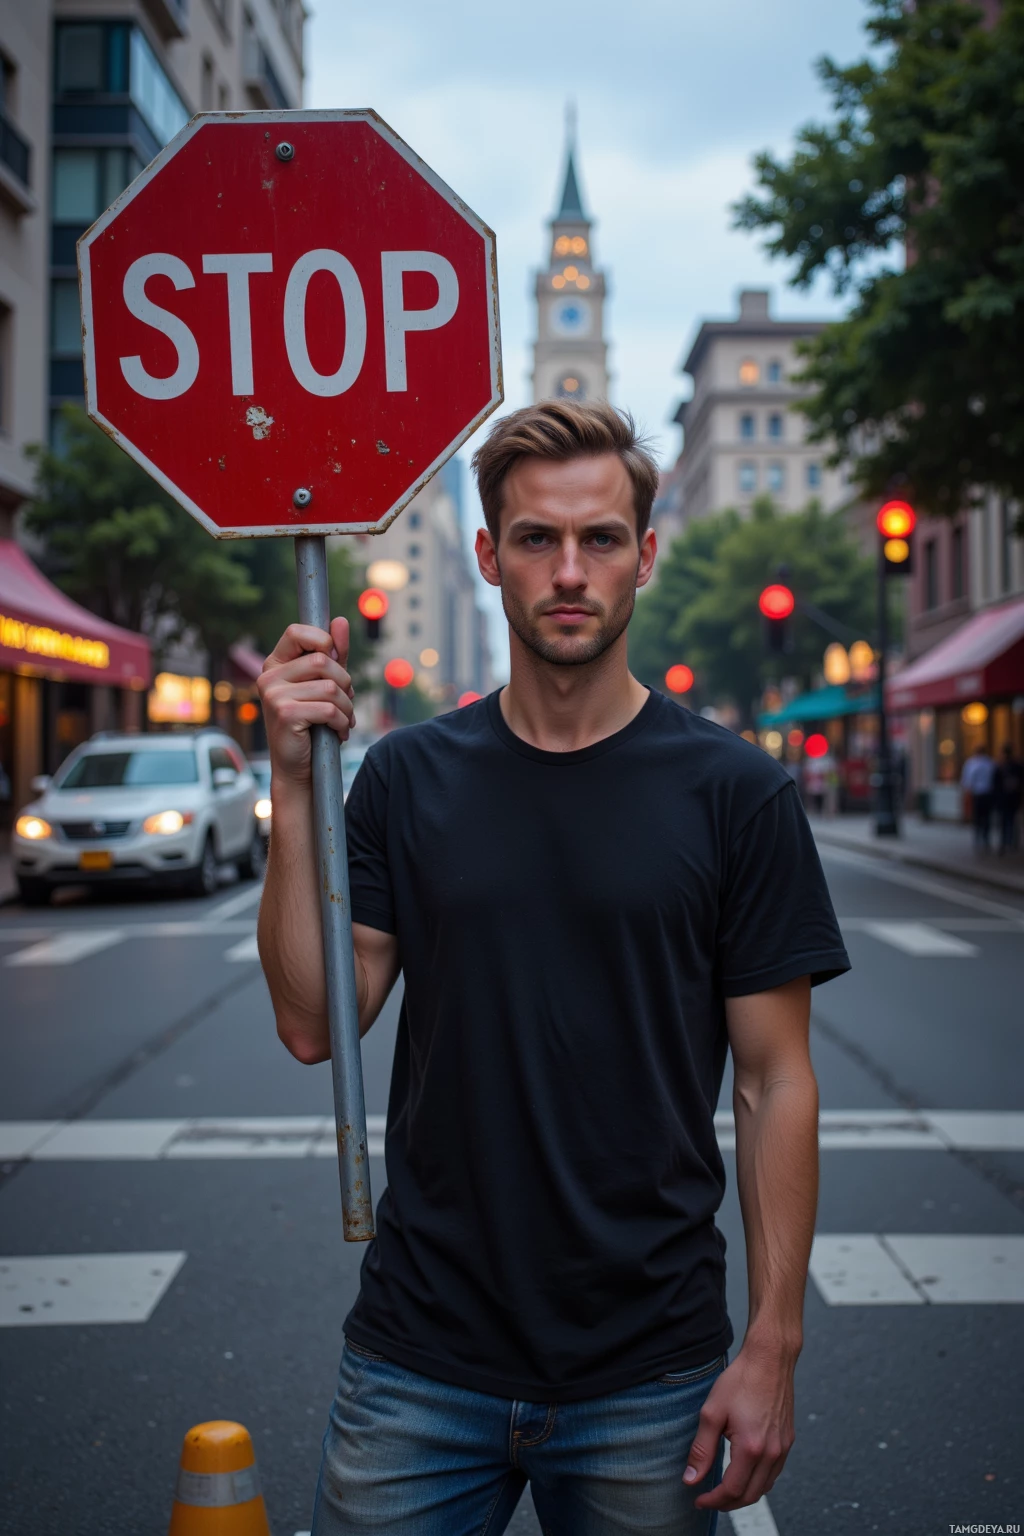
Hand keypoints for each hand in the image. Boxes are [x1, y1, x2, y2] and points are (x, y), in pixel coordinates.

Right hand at [257, 618, 354, 787]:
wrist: (298, 768)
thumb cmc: (312, 724)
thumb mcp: (325, 685)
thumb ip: (333, 654)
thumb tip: (340, 620)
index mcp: (275, 665)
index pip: (297, 632)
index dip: (323, 640)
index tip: (335, 662)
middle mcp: (269, 677)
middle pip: (322, 660)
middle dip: (345, 682)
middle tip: (346, 701)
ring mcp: (274, 695)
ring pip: (330, 687)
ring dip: (347, 706)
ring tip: (344, 720)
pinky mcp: (285, 714)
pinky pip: (328, 709)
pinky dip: (342, 722)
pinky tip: (339, 732)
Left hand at [682, 1344, 795, 1510]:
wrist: (770, 1358)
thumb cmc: (741, 1379)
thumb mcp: (712, 1412)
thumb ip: (701, 1449)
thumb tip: (691, 1479)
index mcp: (751, 1448)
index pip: (732, 1490)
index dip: (713, 1500)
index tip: (698, 1499)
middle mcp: (772, 1453)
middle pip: (750, 1495)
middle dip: (727, 1503)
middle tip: (708, 1498)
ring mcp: (783, 1448)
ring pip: (764, 1488)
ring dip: (744, 1495)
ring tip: (724, 1490)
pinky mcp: (787, 1441)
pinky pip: (774, 1473)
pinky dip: (758, 1482)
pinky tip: (745, 1474)